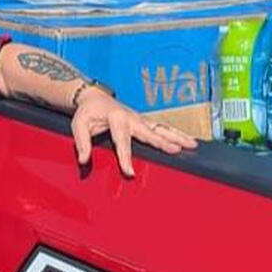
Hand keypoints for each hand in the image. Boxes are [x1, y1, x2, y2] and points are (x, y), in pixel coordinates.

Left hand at [70, 91, 197, 177]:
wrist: (94, 97)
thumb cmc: (87, 112)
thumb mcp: (79, 125)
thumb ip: (81, 142)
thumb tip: (84, 160)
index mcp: (116, 118)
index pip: (122, 141)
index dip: (125, 158)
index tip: (130, 173)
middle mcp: (132, 117)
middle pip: (150, 132)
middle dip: (163, 142)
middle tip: (177, 151)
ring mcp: (140, 119)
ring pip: (161, 128)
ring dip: (178, 136)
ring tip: (193, 145)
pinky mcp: (144, 122)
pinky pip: (162, 128)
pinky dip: (176, 134)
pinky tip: (188, 141)